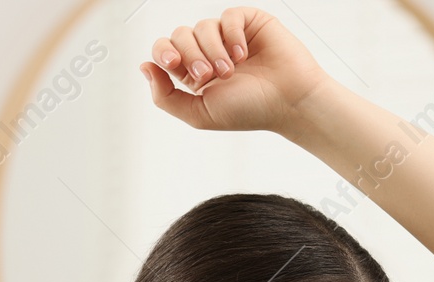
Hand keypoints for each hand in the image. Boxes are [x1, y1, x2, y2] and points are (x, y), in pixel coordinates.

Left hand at [141, 7, 332, 134]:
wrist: (289, 102)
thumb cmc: (251, 111)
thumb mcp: (200, 114)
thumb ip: (166, 97)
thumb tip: (144, 68)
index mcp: (194, 74)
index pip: (164, 51)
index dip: (164, 52)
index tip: (174, 64)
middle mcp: (209, 52)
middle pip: (179, 35)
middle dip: (191, 54)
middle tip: (210, 75)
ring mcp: (228, 36)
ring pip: (202, 26)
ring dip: (214, 50)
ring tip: (232, 70)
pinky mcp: (248, 23)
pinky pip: (227, 17)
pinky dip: (232, 35)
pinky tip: (244, 54)